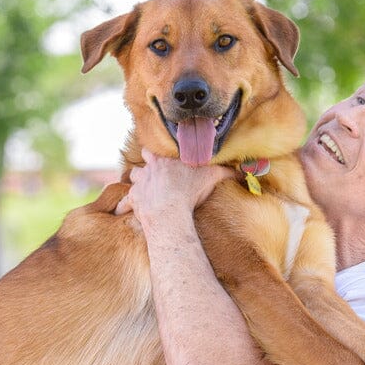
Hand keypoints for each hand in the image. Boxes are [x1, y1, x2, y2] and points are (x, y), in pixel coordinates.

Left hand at [115, 149, 234, 227]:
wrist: (169, 212)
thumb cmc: (190, 192)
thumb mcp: (212, 178)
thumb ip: (227, 172)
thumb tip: (243, 172)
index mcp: (163, 162)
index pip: (154, 152)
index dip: (156, 156)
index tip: (159, 159)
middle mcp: (148, 171)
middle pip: (141, 163)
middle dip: (144, 167)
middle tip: (151, 173)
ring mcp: (138, 185)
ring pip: (132, 178)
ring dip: (136, 183)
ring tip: (142, 188)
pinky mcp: (133, 201)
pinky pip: (124, 202)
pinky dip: (124, 205)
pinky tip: (121, 210)